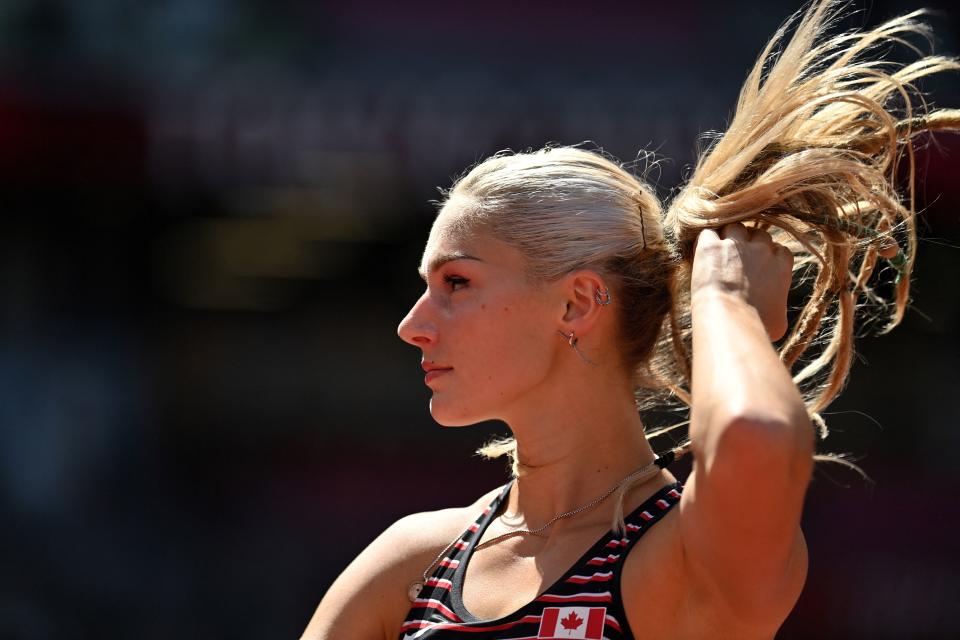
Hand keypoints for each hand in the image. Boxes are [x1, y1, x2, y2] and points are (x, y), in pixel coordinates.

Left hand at [691, 222, 793, 340]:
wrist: (731, 318)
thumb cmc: (757, 326)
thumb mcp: (780, 322)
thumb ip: (779, 308)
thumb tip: (776, 314)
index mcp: (780, 265)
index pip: (779, 249)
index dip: (768, 255)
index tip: (758, 267)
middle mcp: (761, 249)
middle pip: (758, 235)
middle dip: (749, 244)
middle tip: (736, 260)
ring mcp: (736, 244)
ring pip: (734, 228)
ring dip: (728, 236)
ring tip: (718, 253)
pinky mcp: (710, 245)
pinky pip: (708, 232)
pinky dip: (705, 239)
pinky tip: (702, 252)